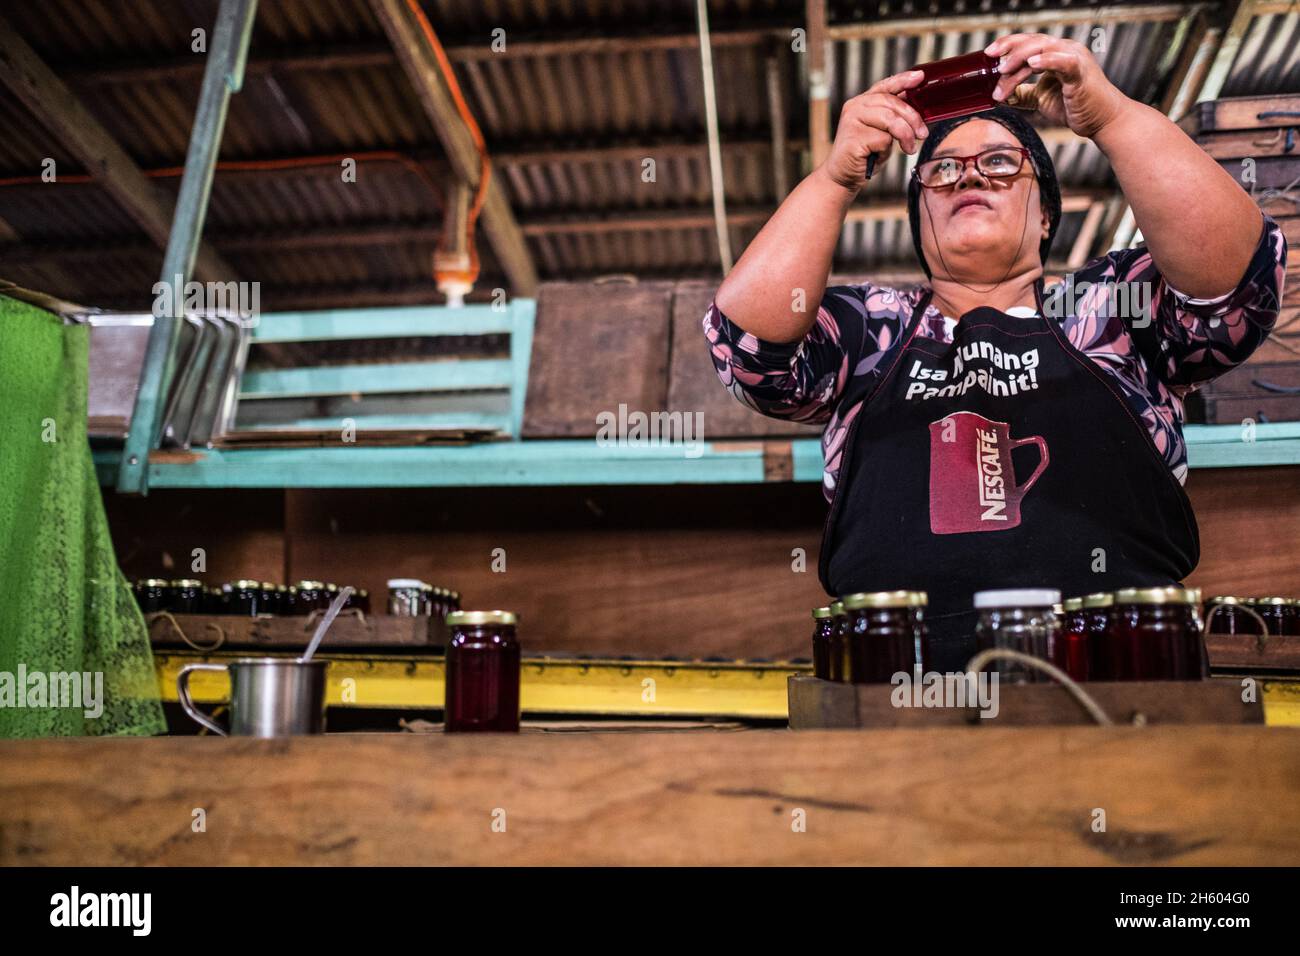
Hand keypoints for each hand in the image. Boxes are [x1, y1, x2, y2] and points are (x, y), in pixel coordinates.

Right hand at [820, 69, 928, 191]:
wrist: (842, 177)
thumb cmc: (864, 155)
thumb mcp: (882, 131)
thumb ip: (893, 117)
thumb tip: (917, 109)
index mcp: (862, 102)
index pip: (885, 86)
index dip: (903, 80)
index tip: (920, 77)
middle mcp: (855, 107)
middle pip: (892, 102)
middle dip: (913, 118)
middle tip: (922, 134)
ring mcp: (852, 121)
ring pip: (891, 119)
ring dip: (905, 135)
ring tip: (908, 148)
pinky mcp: (853, 137)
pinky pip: (883, 139)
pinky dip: (887, 150)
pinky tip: (880, 155)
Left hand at [985, 33, 1127, 138]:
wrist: (1102, 121)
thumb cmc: (1075, 107)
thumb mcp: (1041, 98)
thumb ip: (1023, 94)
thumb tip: (1001, 96)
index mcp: (1055, 54)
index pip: (1028, 43)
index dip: (1007, 45)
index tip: (988, 54)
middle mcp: (1065, 50)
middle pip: (1032, 41)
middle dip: (1009, 47)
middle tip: (991, 58)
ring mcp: (1074, 58)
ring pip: (1042, 49)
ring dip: (1019, 60)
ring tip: (1003, 72)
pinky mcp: (1080, 72)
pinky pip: (1062, 61)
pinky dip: (1047, 60)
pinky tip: (1032, 65)